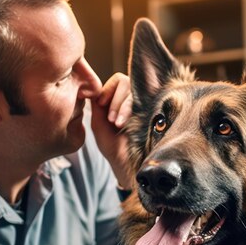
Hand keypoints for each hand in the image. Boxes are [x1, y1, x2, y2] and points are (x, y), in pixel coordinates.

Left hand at [91, 72, 132, 188]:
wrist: (126, 163)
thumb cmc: (112, 146)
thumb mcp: (98, 123)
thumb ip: (96, 104)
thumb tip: (93, 86)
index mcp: (118, 99)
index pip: (115, 81)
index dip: (107, 90)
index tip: (101, 105)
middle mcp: (132, 99)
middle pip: (124, 81)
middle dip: (114, 100)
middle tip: (111, 120)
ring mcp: (143, 103)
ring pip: (132, 88)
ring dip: (121, 105)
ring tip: (118, 124)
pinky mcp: (151, 108)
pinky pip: (140, 97)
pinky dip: (127, 108)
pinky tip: (123, 124)